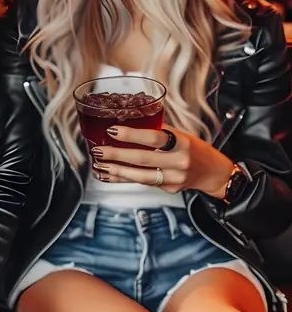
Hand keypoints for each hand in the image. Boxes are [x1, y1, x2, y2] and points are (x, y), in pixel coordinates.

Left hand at [91, 124, 233, 198]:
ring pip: (140, 176)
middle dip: (116, 155)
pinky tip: (109, 176)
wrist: (213, 173)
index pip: (153, 138)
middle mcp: (178, 162)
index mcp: (181, 143)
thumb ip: (159, 131)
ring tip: (99, 165)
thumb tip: (130, 122)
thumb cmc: (194, 149)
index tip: (112, 131)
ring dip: (116, 171)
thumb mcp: (181, 135)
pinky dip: (124, 179)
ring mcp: (174, 179)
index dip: (131, 134)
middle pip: (142, 159)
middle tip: (98, 150)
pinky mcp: (169, 189)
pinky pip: (143, 184)